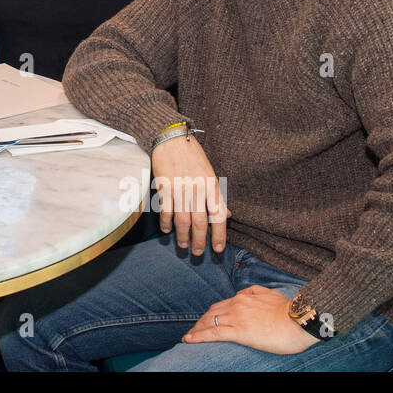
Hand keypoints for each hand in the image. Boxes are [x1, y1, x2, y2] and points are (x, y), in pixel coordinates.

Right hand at [150, 134, 228, 255]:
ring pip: (183, 220)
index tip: (218, 249)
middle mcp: (197, 189)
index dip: (219, 235)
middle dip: (200, 241)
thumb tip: (227, 215)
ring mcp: (180, 188)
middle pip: (200, 222)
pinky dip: (166, 223)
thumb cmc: (192, 156)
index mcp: (211, 185)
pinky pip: (166, 211)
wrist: (171, 139)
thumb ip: (217, 196)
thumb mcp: (210, 174)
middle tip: (199, 253)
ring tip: (184, 245)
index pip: (219, 216)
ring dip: (183, 236)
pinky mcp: (164, 187)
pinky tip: (167, 230)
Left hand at [182, 286, 317, 354]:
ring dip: (196, 330)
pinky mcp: (240, 332)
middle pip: (211, 314)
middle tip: (192, 331)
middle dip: (200, 323)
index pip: (220, 306)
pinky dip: (199, 336)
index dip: (210, 315)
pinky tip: (188, 340)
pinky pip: (214, 333)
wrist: (300, 320)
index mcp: (244, 298)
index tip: (204, 321)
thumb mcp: (271, 294)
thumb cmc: (290, 311)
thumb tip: (242, 294)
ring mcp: (237, 318)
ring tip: (188, 338)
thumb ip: (255, 292)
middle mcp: (237, 305)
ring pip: (209, 323)